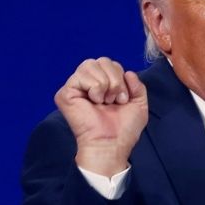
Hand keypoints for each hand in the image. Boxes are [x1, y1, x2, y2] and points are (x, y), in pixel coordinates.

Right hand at [54, 57, 147, 176]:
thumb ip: (138, 85)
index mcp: (102, 84)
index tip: (123, 99)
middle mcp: (88, 83)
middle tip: (114, 100)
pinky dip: (94, 87)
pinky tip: (94, 102)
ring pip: (90, 64)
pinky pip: (80, 76)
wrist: (112, 143)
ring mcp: (75, 88)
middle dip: (115, 79)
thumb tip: (128, 72)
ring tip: (104, 102)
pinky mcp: (65, 94)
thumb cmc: (124, 129)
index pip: (110, 63)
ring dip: (105, 84)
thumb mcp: (139, 103)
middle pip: (102, 60)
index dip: (121, 78)